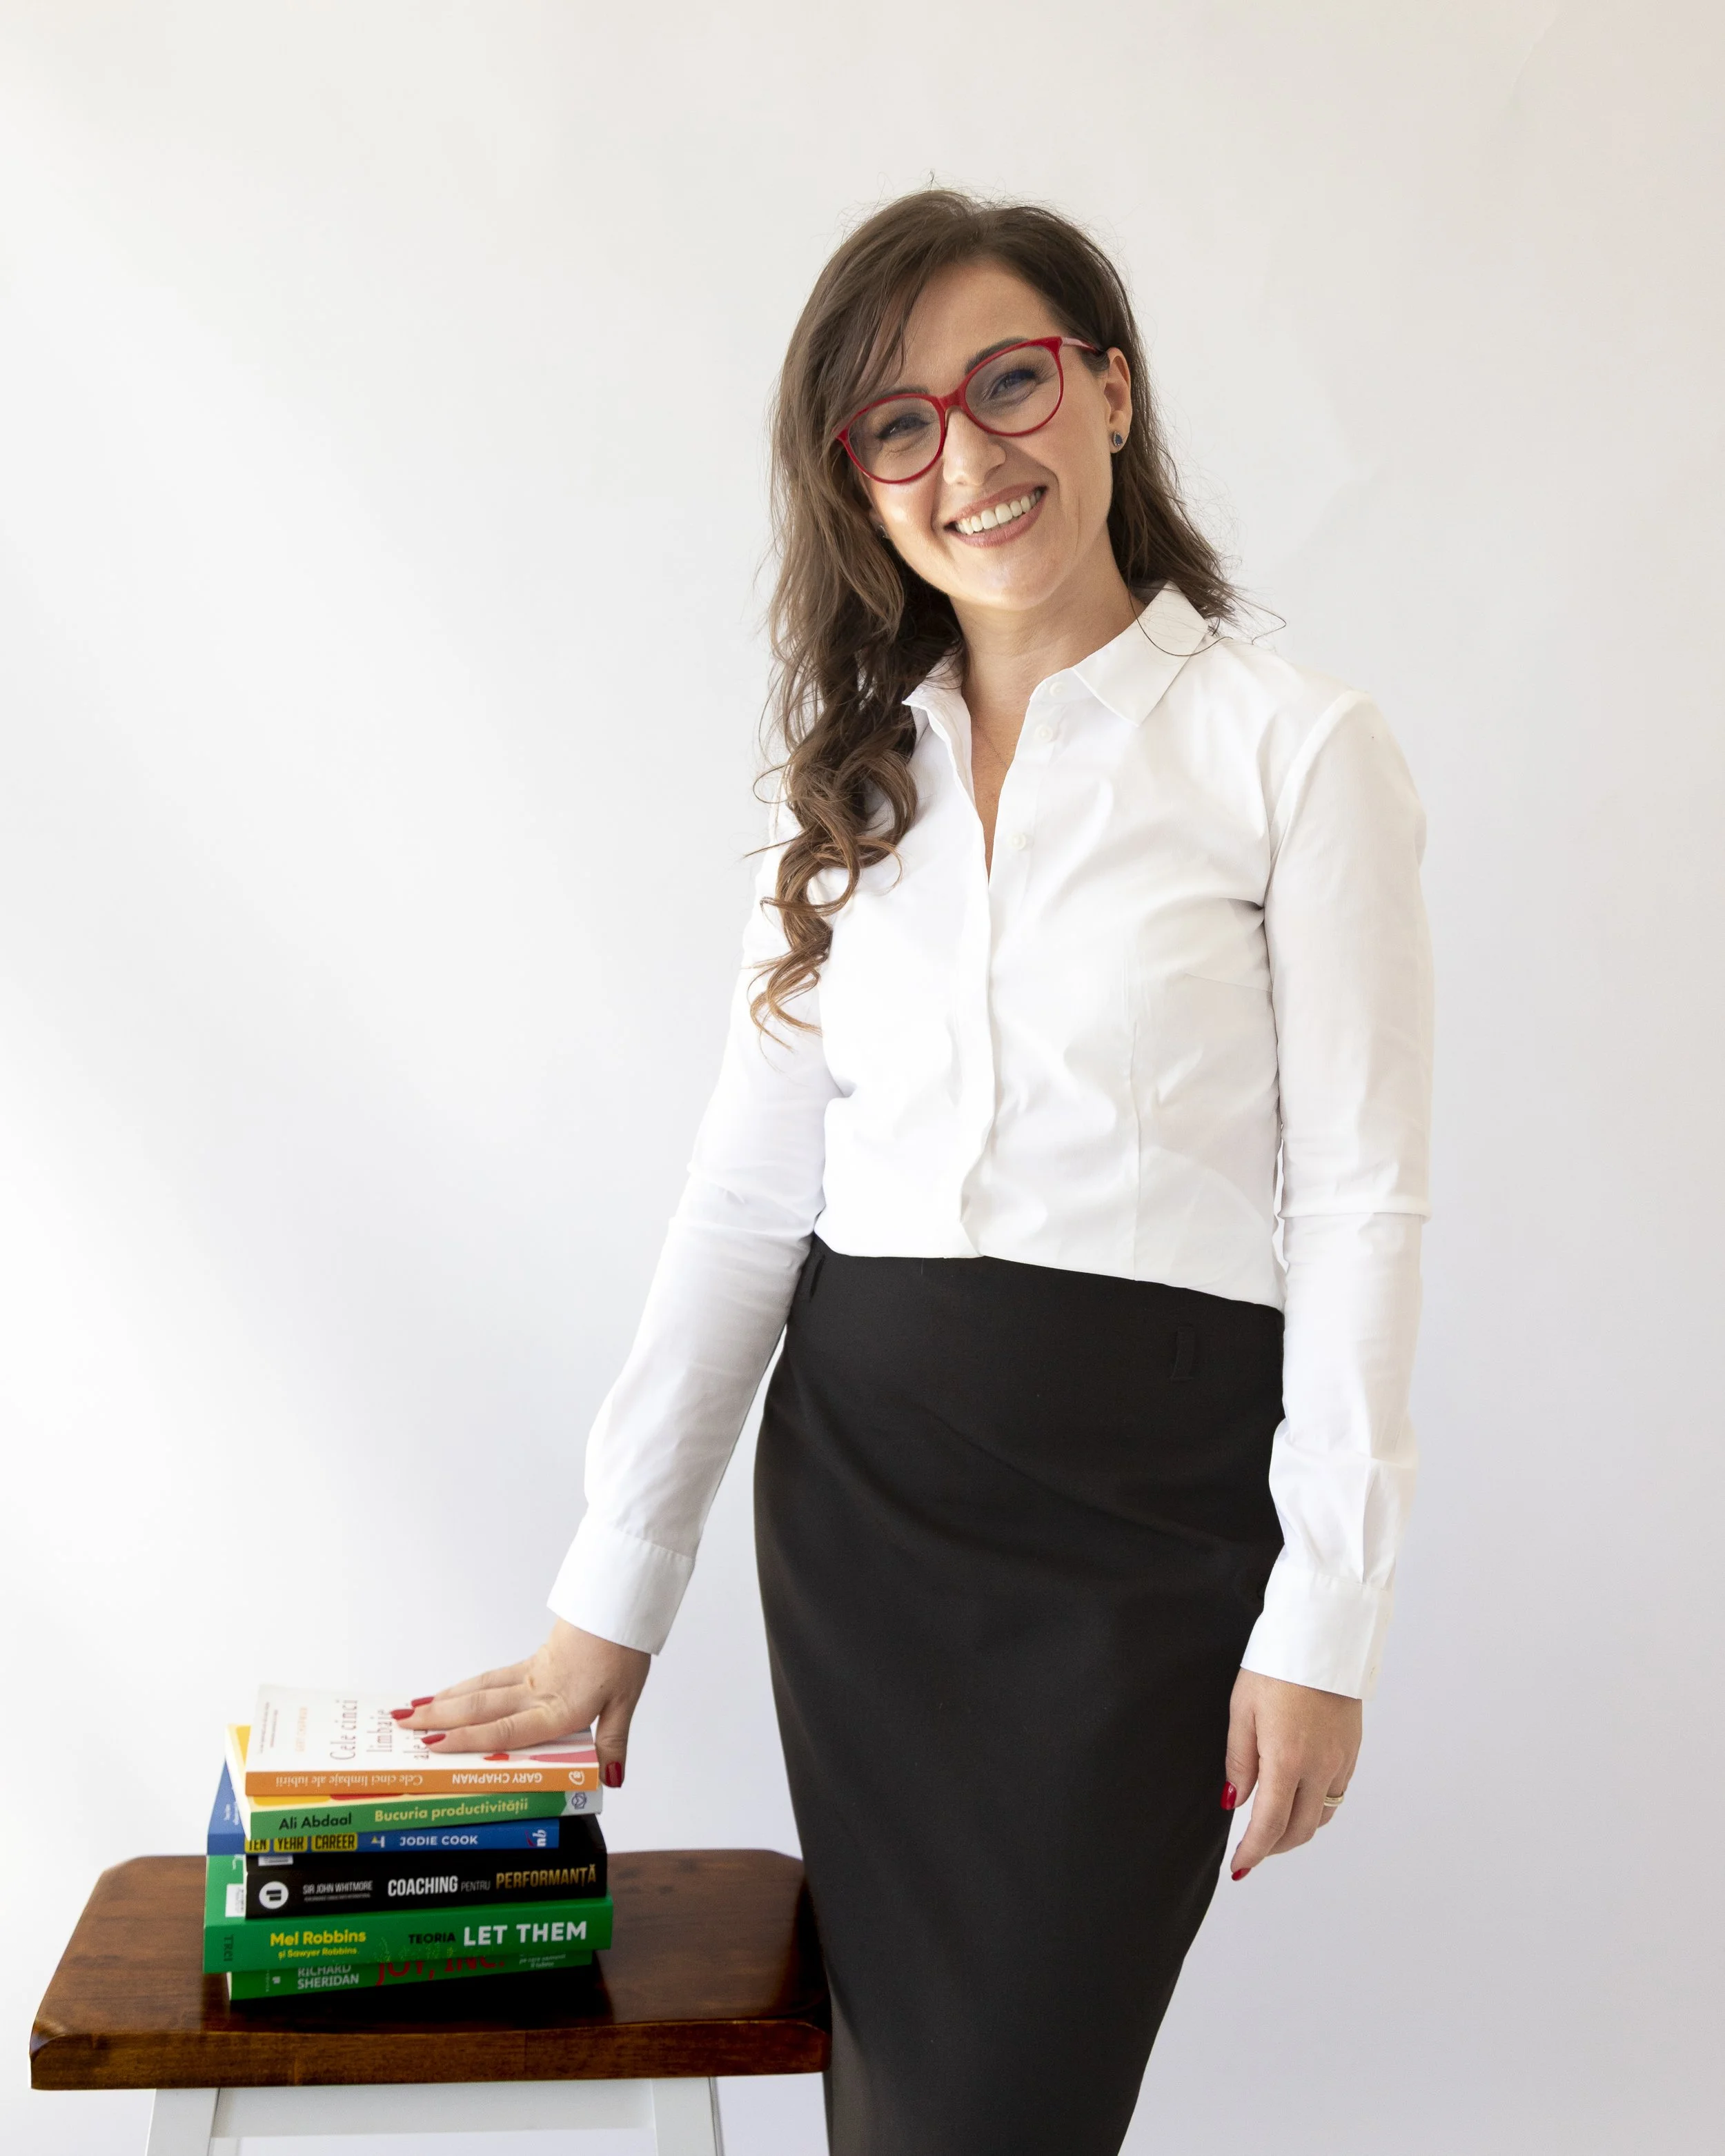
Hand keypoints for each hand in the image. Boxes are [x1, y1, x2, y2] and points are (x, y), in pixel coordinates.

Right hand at [397, 1619, 650, 1787]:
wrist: (616, 1606)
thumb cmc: (622, 1651)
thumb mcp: (625, 1700)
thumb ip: (613, 1740)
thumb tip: (610, 1779)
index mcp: (557, 1707)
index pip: (506, 1728)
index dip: (469, 1738)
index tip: (434, 1744)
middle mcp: (535, 1692)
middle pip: (480, 1706)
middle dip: (438, 1718)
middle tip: (401, 1726)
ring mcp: (530, 1674)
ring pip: (479, 1689)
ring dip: (444, 1701)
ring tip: (412, 1710)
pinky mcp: (532, 1661)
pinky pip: (491, 1677)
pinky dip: (467, 1687)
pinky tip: (454, 1693)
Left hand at [1223, 1668, 1360, 1878]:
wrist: (1321, 1638)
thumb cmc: (1275, 1668)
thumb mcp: (1242, 1710)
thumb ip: (1239, 1761)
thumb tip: (1235, 1801)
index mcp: (1287, 1759)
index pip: (1271, 1824)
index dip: (1253, 1851)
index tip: (1239, 1866)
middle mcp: (1319, 1767)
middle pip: (1301, 1830)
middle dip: (1275, 1847)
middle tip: (1253, 1849)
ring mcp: (1340, 1761)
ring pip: (1322, 1816)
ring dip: (1298, 1829)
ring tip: (1274, 1825)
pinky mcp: (1353, 1751)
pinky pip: (1337, 1793)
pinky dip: (1317, 1806)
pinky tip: (1300, 1796)